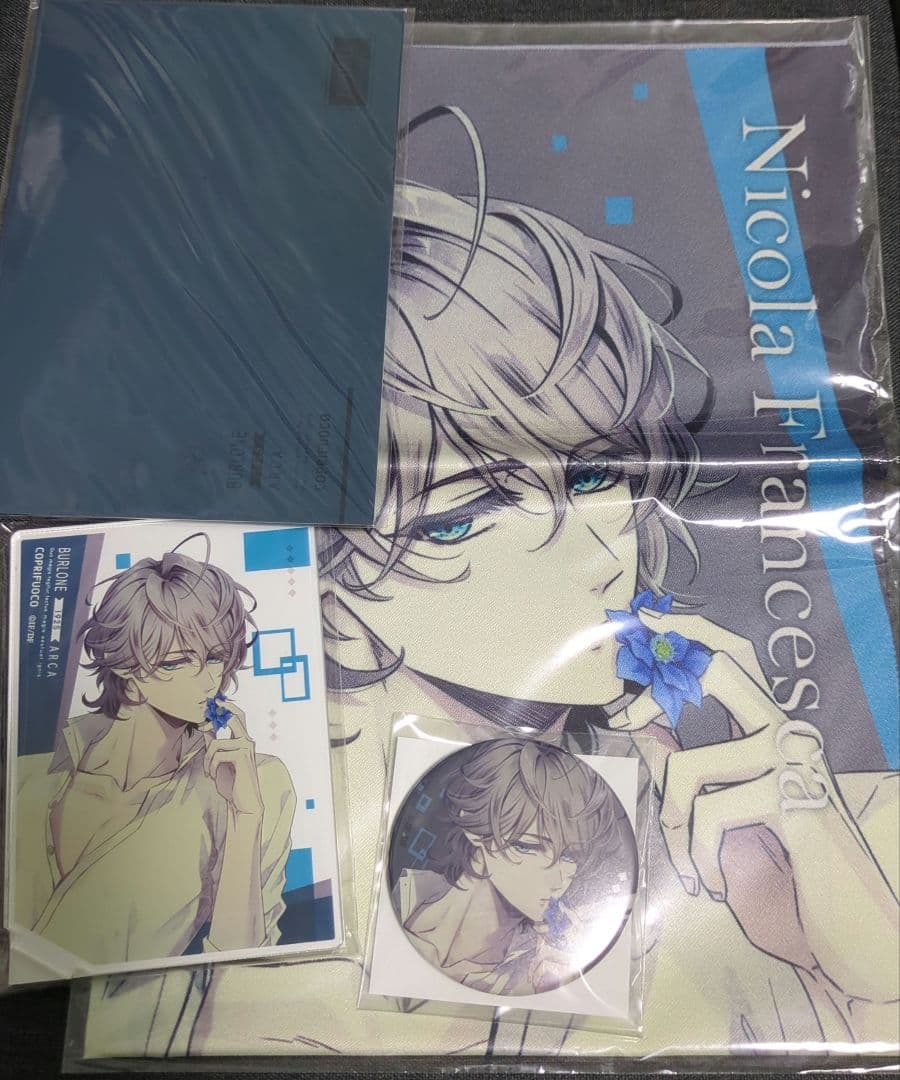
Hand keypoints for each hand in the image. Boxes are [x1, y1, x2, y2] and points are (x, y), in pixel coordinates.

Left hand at [201, 702, 263, 819]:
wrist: (244, 802)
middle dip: (220, 713)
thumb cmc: (233, 783)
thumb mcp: (220, 760)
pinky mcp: (241, 757)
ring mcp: (246, 748)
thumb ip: (215, 744)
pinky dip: (210, 767)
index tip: (214, 702)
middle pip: (234, 717)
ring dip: (207, 759)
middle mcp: (247, 741)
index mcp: (244, 740)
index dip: (228, 707)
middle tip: (206, 713)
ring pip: (216, 743)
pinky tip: (213, 776)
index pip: (239, 716)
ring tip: (208, 771)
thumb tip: (206, 728)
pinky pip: (217, 755)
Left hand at [610, 609, 897, 1000]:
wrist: (847, 937)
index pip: (734, 656)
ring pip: (690, 766)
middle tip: (622, 718)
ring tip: (690, 866)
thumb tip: (643, 727)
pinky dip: (697, 857)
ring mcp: (794, 761)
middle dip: (658, 689)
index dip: (691, 631)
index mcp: (771, 731)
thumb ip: (686, 769)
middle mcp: (788, 733)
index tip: (645, 617)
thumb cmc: (788, 880)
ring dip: (672, 828)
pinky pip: (708, 812)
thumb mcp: (721, 819)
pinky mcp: (794, 797)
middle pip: (721, 668)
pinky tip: (713, 884)